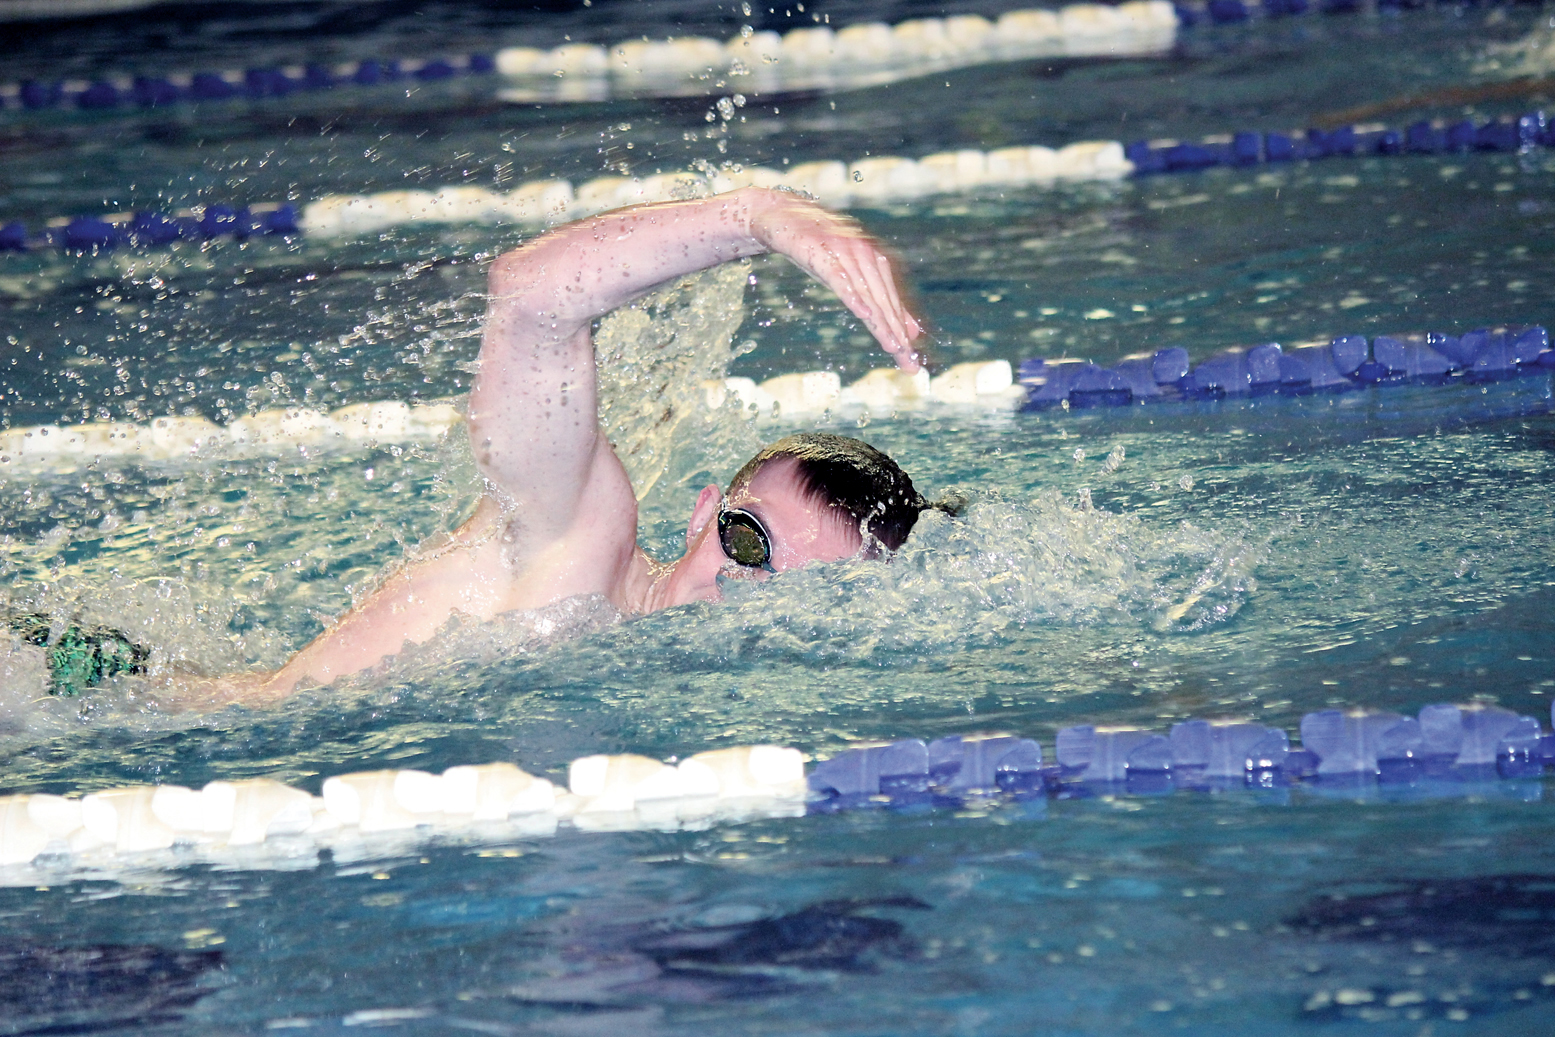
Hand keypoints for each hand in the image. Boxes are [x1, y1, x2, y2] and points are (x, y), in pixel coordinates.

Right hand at [743, 190, 925, 371]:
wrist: (783, 215)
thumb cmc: (818, 250)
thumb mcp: (847, 276)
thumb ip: (874, 299)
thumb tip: (906, 331)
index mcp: (875, 262)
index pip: (892, 303)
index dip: (902, 332)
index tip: (911, 360)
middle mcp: (865, 255)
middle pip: (884, 302)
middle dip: (897, 334)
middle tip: (908, 362)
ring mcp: (845, 252)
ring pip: (867, 294)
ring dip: (881, 322)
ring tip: (893, 347)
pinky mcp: (822, 251)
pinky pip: (841, 278)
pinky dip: (853, 296)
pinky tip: (864, 314)